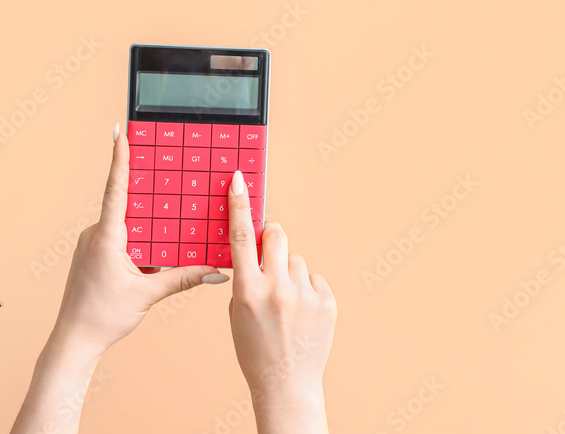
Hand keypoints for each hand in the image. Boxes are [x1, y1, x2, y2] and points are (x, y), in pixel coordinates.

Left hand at [12, 124, 225, 433]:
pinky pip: (122, 237)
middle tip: (170, 171)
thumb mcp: (148, 295)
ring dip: (149, 222)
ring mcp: (93, 245)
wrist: (73, 341)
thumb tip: (218, 271)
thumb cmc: (103, 317)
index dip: (120, 158)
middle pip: (129, 204)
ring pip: (128, 223)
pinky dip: (141, 238)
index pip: (117, 189)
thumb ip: (184, 278)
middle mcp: (96, 235)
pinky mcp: (94, 256)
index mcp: (107, 237)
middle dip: (151, 191)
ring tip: (172, 219)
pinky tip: (156, 247)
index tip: (120, 132)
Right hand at [227, 170, 336, 433]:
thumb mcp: (237, 312)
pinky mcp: (327, 301)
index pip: (241, 238)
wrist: (287, 383)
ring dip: (290, 272)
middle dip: (271, 236)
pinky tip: (302, 313)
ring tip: (286, 303)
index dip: (239, 205)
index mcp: (248, 292)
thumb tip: (255, 247)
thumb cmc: (255, 349)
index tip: (239, 180)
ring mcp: (305, 295)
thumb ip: (245, 278)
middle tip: (268, 250)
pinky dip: (307, 289)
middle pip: (277, 236)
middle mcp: (278, 289)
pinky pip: (314, 279)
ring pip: (297, 260)